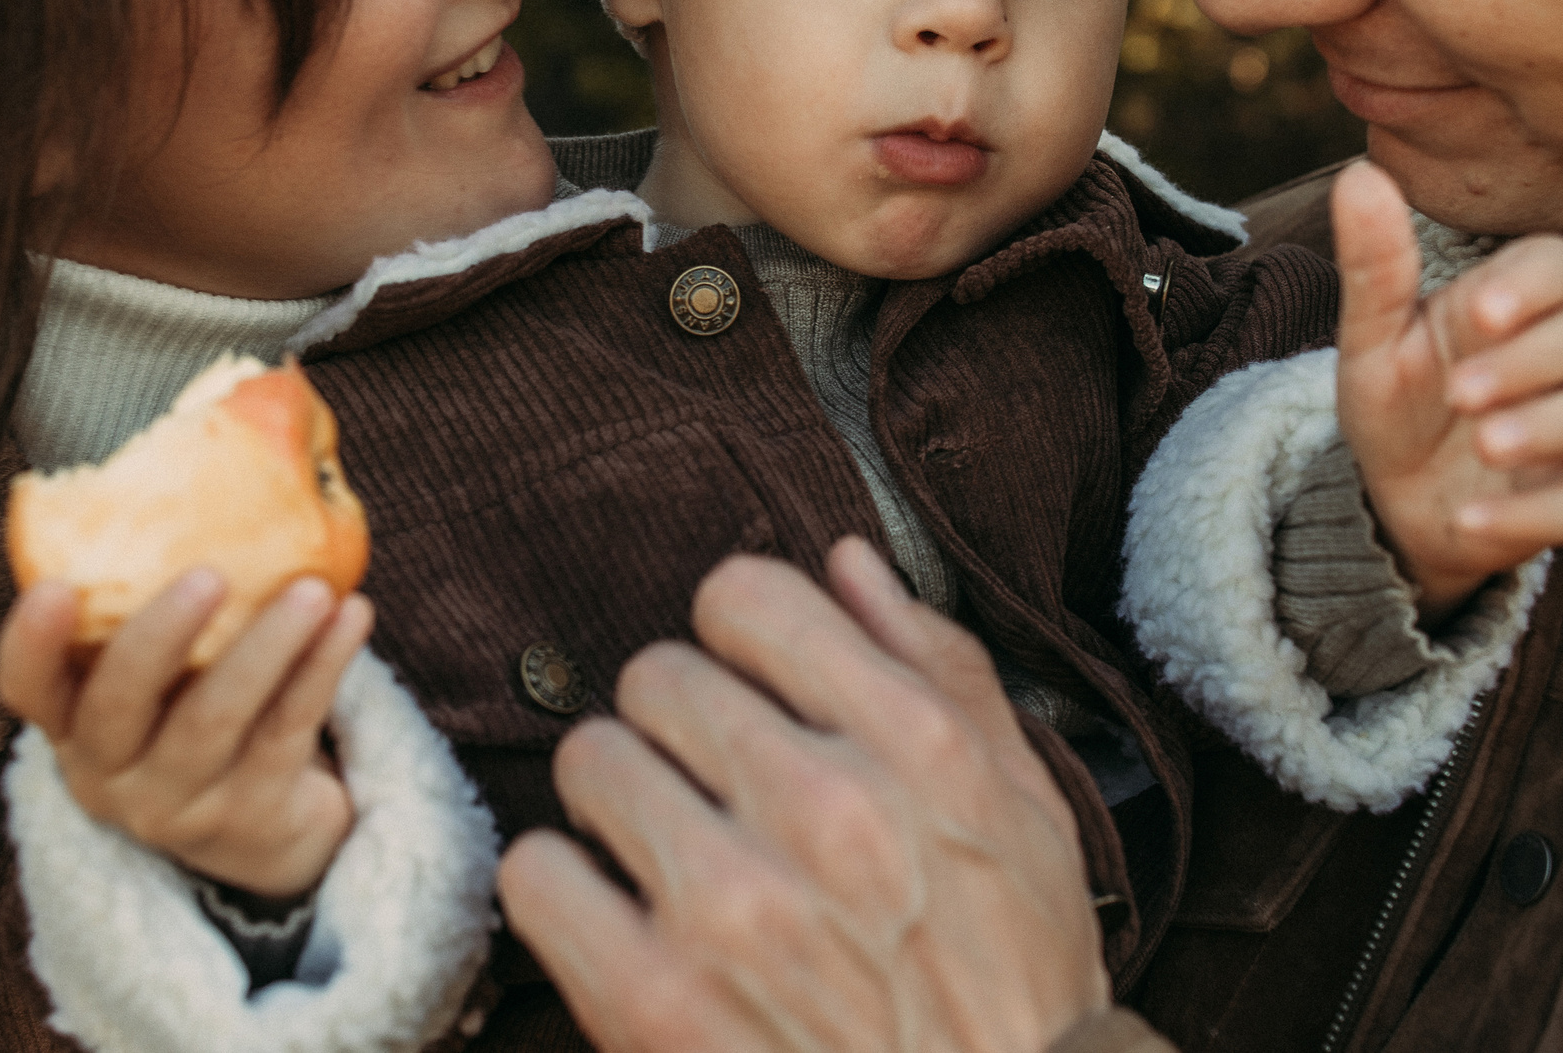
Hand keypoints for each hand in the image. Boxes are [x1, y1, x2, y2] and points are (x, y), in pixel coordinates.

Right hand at [0, 569, 369, 896]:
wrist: (265, 833)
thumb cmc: (202, 712)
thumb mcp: (165, 677)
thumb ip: (160, 602)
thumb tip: (221, 448)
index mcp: (74, 725)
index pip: (27, 688)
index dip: (31, 643)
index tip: (54, 585)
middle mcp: (110, 774)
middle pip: (118, 707)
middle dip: (160, 637)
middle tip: (209, 574)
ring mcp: (179, 805)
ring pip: (214, 722)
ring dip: (266, 647)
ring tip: (315, 589)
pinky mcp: (252, 817)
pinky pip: (287, 732)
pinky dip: (322, 669)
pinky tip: (353, 616)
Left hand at [497, 538, 1107, 1052]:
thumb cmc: (1013, 979)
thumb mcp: (1024, 807)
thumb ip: (941, 666)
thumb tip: (848, 562)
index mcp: (917, 745)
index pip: (748, 596)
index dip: (737, 633)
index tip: (749, 680)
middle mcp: (823, 807)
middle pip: (657, 674)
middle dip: (677, 723)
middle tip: (710, 784)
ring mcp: (732, 904)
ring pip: (591, 758)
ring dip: (620, 801)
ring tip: (667, 852)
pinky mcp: (655, 999)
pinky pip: (538, 874)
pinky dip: (565, 890)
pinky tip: (620, 916)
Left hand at [1333, 160, 1562, 614]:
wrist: (1389, 504)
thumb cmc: (1395, 404)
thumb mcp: (1371, 338)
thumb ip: (1374, 264)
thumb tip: (1359, 172)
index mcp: (1508, 304)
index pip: (1561, 263)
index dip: (1536, 283)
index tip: (1482, 314)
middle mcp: (1557, 360)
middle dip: (1536, 359)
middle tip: (1459, 393)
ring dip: (1557, 425)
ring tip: (1485, 445)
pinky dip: (1531, 514)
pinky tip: (1469, 519)